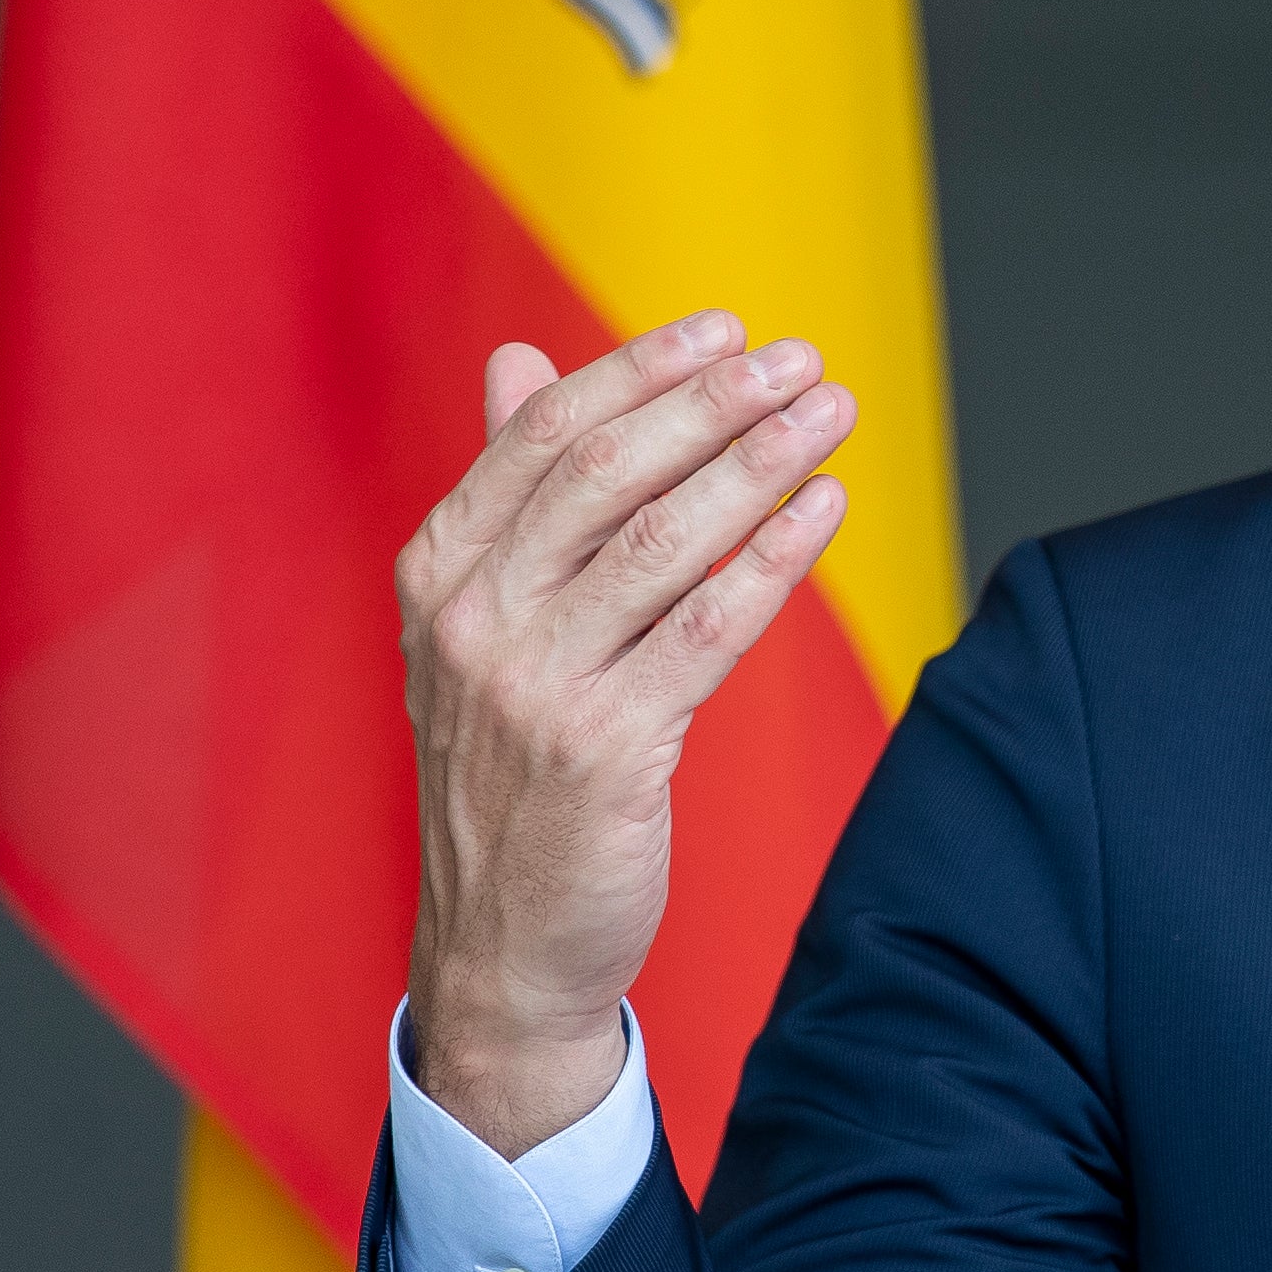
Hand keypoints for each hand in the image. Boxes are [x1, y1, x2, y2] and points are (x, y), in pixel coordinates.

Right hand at [397, 312, 858, 1157]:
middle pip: (612, 472)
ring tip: (831, 413)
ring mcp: (533, 685)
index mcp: (441, 572)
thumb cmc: (509, 765)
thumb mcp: (481, 623)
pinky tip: (825, 508)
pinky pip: (708, 629)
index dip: (642, 368)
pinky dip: (775, 557)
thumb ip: (509, 489)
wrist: (499, 944)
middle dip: (716, 403)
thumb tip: (516, 357)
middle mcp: (474, 619)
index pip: (548, 434)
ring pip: (668, 540)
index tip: (727, 327)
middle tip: (801, 359)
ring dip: (762, 463)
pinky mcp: (605, 749)